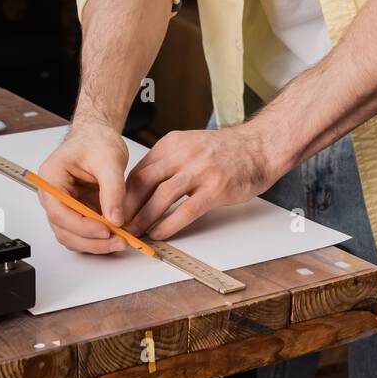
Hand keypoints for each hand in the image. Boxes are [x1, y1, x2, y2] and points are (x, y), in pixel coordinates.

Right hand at [36, 121, 129, 253]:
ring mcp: (63, 206)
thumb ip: (113, 189)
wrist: (98, 136)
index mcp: (51, 177)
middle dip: (92, 240)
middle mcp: (52, 195)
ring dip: (96, 244)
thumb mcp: (109, 159)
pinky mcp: (76, 212)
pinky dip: (99, 240)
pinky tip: (116, 237)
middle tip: (119, 241)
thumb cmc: (96, 140)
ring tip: (121, 241)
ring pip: (73, 236)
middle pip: (64, 229)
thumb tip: (116, 219)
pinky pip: (83, 233)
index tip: (106, 229)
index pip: (58, 210)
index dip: (82, 225)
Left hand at [122, 121, 277, 241]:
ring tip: (135, 234)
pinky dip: (169, 224)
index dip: (124, 194)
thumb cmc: (225, 151)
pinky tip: (160, 234)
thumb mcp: (190, 144)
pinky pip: (185, 210)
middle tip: (118, 226)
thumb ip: (167, 161)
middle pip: (144, 183)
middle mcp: (183, 154)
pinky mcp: (216, 188)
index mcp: (172, 143)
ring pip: (161, 197)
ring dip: (144, 219)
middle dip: (127, 208)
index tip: (117, 210)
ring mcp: (200, 171)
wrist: (260, 146)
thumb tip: (141, 187)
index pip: (139, 170)